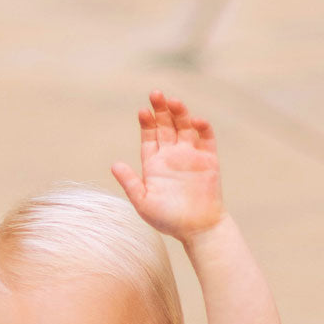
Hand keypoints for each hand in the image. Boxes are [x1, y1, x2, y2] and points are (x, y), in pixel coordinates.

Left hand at [111, 91, 223, 243]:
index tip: (143, 111)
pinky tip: (196, 121)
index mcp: (154, 164)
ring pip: (185, 127)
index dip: (146, 122)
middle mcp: (172, 156)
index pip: (149, 135)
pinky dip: (202, 127)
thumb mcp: (144, 203)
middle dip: (161, 109)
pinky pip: (206, 138)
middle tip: (156, 94)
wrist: (199, 230)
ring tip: (174, 102)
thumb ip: (130, 183)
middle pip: (166, 125)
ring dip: (180, 113)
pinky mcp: (209, 160)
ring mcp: (191, 156)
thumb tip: (114, 165)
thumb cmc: (169, 220)